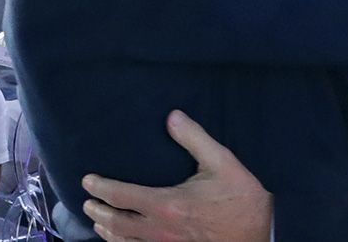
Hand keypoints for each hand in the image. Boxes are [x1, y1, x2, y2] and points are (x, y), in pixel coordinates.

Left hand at [82, 110, 271, 241]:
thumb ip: (194, 138)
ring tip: (99, 223)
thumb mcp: (222, 162)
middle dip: (97, 211)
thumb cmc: (242, 198)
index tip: (87, 180)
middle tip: (87, 202)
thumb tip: (172, 117)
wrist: (261, 233)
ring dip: (107, 232)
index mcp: (167, 204)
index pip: (121, 196)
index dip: (100, 188)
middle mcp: (160, 230)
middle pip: (116, 223)